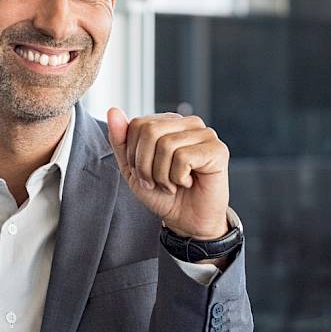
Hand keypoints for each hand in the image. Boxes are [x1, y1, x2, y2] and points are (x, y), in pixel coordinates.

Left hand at [106, 108, 230, 239]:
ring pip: (166, 145)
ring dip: (162, 175)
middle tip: (156, 182)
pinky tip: (188, 182)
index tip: (145, 174)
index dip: (134, 155)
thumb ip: (121, 140)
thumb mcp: (132, 169)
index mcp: (168, 123)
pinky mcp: (218, 150)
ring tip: (173, 184)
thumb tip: (113, 110)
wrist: (187, 221)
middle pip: (150, 131)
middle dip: (145, 165)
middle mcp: (188, 123)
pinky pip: (184, 157)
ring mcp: (205, 134)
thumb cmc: (163, 194)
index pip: (138, 124)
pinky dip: (179, 178)